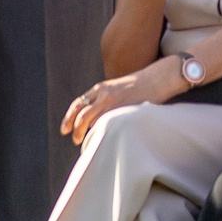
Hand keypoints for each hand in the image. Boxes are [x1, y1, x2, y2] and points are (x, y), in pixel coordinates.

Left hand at [62, 60, 176, 141]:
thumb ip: (105, 100)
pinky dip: (102, 131)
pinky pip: (109, 122)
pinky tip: (102, 139)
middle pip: (81, 114)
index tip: (65, 130)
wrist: (156, 78)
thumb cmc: (138, 86)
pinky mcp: (126, 109)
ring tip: (85, 142)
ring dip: (85, 132)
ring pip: (92, 120)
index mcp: (100, 89)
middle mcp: (104, 94)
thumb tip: (96, 118)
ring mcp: (114, 102)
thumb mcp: (116, 89)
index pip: (78, 104)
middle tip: (74, 139)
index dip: (69, 118)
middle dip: (74, 128)